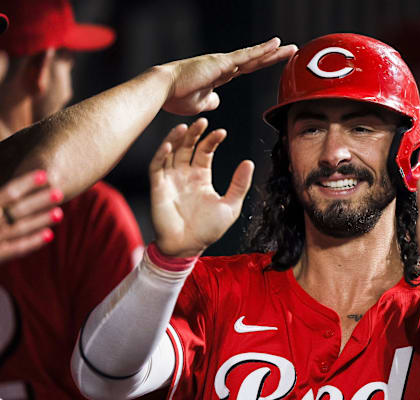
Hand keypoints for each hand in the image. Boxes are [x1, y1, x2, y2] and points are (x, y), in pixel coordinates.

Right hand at [0, 170, 62, 262]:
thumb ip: (3, 197)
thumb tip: (20, 187)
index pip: (9, 192)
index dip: (27, 183)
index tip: (45, 174)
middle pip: (18, 209)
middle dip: (39, 201)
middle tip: (60, 192)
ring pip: (20, 228)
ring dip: (40, 220)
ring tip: (59, 213)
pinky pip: (16, 248)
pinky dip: (32, 242)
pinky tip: (49, 235)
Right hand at [150, 118, 253, 256]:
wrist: (187, 247)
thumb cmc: (209, 230)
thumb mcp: (230, 205)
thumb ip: (239, 184)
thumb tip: (249, 163)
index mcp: (201, 177)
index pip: (205, 152)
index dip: (211, 140)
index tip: (221, 132)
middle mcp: (185, 175)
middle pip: (187, 147)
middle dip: (194, 134)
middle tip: (203, 121)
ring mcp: (170, 180)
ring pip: (171, 153)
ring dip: (176, 139)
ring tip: (185, 127)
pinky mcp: (158, 187)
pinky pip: (157, 167)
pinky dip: (161, 154)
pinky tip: (169, 145)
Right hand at [160, 38, 296, 115]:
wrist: (164, 90)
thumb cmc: (176, 97)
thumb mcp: (199, 103)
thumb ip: (210, 101)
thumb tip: (217, 101)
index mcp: (219, 74)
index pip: (246, 68)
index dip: (261, 64)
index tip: (273, 61)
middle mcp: (223, 65)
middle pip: (254, 60)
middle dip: (273, 56)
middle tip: (291, 52)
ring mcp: (223, 62)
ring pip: (254, 56)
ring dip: (273, 52)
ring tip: (290, 48)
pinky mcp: (222, 63)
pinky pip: (246, 56)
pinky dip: (261, 50)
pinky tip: (275, 45)